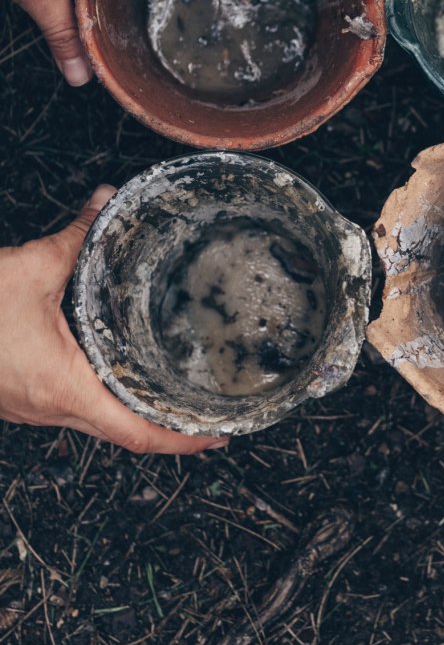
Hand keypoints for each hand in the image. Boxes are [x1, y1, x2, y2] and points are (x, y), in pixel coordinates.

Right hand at [0, 185, 225, 454]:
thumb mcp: (30, 268)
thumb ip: (78, 238)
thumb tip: (105, 203)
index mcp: (65, 388)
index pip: (138, 434)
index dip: (183, 442)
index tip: (219, 438)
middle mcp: (53, 409)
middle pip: (125, 435)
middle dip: (171, 430)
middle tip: (210, 414)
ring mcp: (35, 408)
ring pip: (98, 423)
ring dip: (138, 415)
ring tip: (177, 394)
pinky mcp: (22, 397)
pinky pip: (75, 407)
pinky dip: (107, 399)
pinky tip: (120, 374)